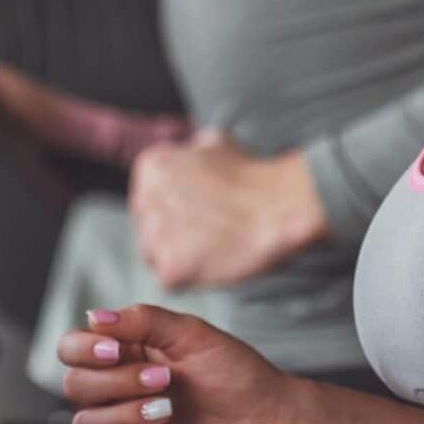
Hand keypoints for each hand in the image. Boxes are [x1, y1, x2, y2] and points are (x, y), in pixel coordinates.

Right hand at [53, 304, 307, 423]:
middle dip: (115, 383)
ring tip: (166, 412)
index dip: (83, 350)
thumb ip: (142, 319)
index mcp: (126, 353)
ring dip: (121, 416)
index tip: (115, 351)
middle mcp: (119, 389)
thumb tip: (94, 316)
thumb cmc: (238, 375)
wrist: (270, 422)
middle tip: (163, 380)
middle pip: (74, 387)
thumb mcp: (192, 334)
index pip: (72, 349)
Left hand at [129, 131, 326, 289]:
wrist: (278, 205)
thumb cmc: (252, 175)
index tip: (201, 213)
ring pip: (154, 256)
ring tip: (213, 246)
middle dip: (173, 234)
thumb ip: (187, 152)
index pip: (146, 199)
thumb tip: (185, 156)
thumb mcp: (213, 143)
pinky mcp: (170, 268)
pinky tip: (213, 261)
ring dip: (179, 255)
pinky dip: (190, 277)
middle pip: (146, 229)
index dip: (175, 211)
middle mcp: (145, 198)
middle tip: (209, 233)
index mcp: (151, 167)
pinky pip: (170, 280)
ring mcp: (155, 236)